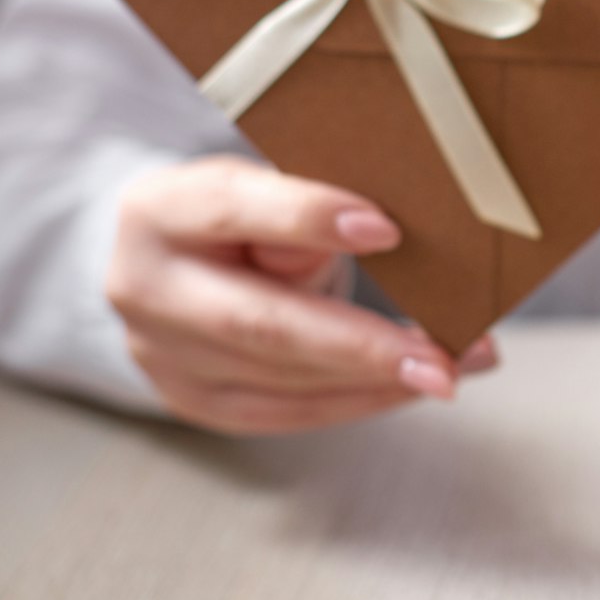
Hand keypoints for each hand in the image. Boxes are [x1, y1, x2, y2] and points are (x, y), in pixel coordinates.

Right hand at [106, 156, 496, 433]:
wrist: (171, 263)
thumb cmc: (237, 214)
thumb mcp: (260, 187)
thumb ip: (297, 208)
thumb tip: (362, 235)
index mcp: (159, 210)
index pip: (236, 210)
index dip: (310, 217)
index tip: (388, 230)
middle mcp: (145, 288)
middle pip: (260, 323)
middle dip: (361, 346)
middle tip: (442, 359)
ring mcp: (163, 357)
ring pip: (282, 379)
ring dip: (378, 380)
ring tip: (454, 367)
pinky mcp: (194, 401)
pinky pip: (287, 412)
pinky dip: (358, 401)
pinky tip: (410, 388)